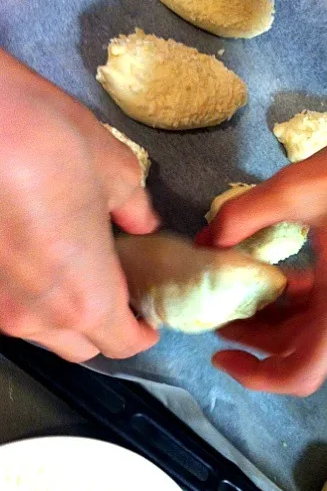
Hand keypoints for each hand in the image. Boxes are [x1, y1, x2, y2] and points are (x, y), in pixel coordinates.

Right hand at [0, 50, 158, 361]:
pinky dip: (30, 291)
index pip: (122, 344)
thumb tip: (141, 223)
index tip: (149, 315)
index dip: (142, 332)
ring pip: (40, 328)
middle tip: (118, 287)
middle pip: (80, 345)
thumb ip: (136, 211)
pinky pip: (10, 302)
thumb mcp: (117, 173)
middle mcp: (34, 316)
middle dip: (104, 326)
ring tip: (75, 265)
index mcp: (84, 298)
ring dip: (64, 310)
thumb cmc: (52, 144)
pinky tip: (37, 253)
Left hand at [197, 109, 326, 395]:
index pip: (300, 373)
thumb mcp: (296, 189)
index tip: (218, 352)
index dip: (255, 375)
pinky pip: (322, 301)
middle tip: (214, 308)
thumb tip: (206, 241)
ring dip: (269, 315)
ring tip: (233, 290)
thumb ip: (241, 216)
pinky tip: (268, 272)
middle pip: (297, 347)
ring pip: (308, 324)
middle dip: (251, 336)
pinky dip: (290, 296)